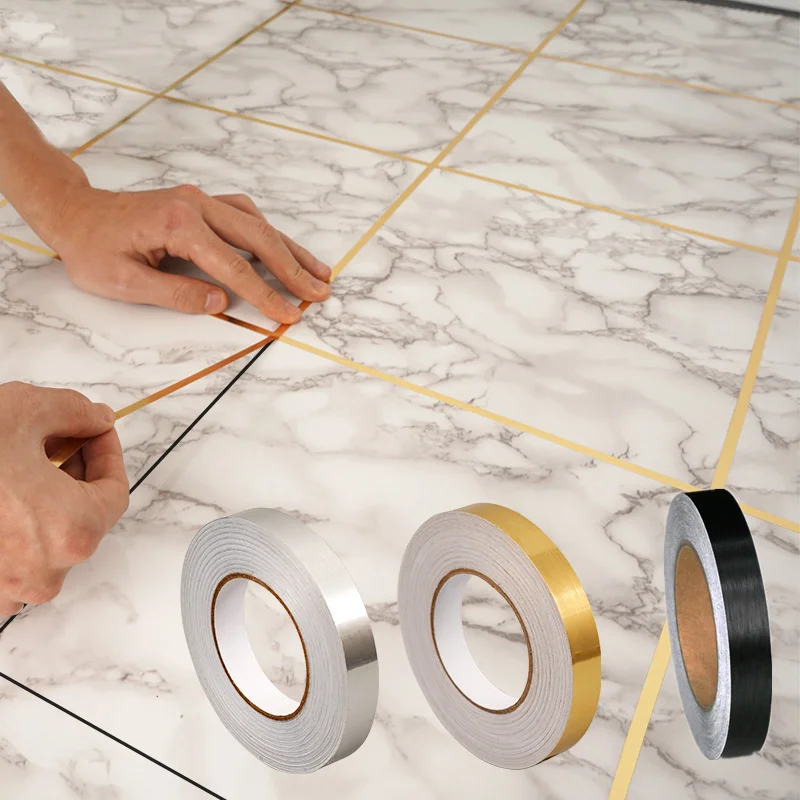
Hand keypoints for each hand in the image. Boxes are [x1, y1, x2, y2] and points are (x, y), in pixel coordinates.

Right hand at [0, 382, 128, 615]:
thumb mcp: (23, 411)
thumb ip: (75, 412)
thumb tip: (97, 418)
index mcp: (71, 531)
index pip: (114, 492)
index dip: (106, 453)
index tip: (94, 431)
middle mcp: (45, 572)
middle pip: (81, 516)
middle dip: (74, 471)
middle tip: (59, 437)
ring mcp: (7, 590)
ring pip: (44, 538)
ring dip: (43, 499)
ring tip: (21, 461)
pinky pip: (10, 557)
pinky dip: (13, 525)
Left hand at [48, 184, 331, 323]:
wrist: (73, 212)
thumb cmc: (91, 249)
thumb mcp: (125, 282)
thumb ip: (177, 293)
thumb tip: (222, 302)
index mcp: (178, 225)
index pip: (235, 267)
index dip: (266, 295)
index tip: (290, 315)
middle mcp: (196, 205)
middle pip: (259, 238)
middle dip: (293, 268)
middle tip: (320, 292)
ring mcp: (200, 200)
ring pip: (258, 223)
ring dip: (289, 248)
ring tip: (317, 271)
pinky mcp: (199, 202)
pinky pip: (244, 214)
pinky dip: (269, 232)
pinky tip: (281, 247)